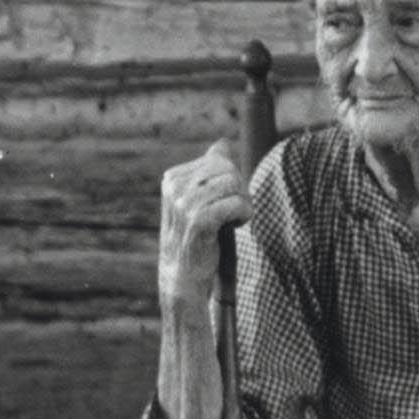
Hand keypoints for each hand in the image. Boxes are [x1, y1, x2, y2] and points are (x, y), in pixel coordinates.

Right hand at [157, 143, 246, 308]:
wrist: (183, 275)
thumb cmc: (198, 234)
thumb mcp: (201, 198)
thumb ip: (211, 169)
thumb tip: (223, 143)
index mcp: (173, 178)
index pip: (220, 161)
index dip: (233, 180)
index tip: (224, 201)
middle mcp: (175, 188)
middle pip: (229, 170)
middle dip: (240, 190)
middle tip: (233, 212)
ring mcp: (184, 205)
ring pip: (235, 186)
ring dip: (244, 204)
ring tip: (233, 220)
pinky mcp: (198, 222)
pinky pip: (236, 205)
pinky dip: (244, 214)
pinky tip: (236, 225)